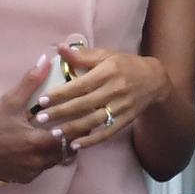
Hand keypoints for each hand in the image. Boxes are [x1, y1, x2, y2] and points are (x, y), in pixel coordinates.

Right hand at [0, 55, 70, 183]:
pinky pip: (42, 169)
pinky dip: (46, 158)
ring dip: (60, 149)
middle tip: (78, 121)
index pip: (71, 136)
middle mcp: (37, 163)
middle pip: (66, 151)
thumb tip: (46, 59)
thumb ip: (31, 80)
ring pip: (55, 161)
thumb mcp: (10, 100)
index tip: (87, 114)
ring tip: (63, 131)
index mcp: (38, 143)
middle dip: (73, 137)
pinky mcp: (21, 179)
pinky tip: (43, 144)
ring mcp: (29, 173)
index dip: (81, 125)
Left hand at [33, 45, 169, 150]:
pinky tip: (75, 144)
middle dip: (60, 112)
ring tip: (53, 134)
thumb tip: (60, 48)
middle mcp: (114, 89)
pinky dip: (91, 140)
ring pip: (93, 120)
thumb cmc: (126, 64)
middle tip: (40, 120)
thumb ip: (83, 55)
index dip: (60, 93)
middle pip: (83, 104)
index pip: (80, 84)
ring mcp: (121, 106)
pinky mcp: (125, 119)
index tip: (42, 100)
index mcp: (108, 71)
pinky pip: (106, 132)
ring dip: (72, 128)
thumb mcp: (106, 55)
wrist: (154, 79)